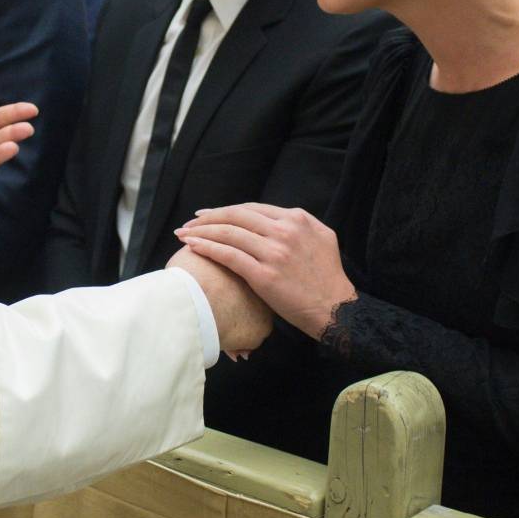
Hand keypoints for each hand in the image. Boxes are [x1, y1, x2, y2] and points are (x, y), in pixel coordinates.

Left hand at [176, 203, 354, 339]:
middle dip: (207, 218)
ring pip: (228, 233)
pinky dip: (207, 248)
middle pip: (235, 216)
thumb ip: (298, 224)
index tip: (206, 214)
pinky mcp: (264, 275)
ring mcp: (274, 252)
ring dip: (201, 231)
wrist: (335, 309)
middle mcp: (285, 231)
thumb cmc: (328, 278)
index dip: (225, 210)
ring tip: (183, 234)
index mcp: (297, 219)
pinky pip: (228, 255)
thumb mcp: (322, 237)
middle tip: (188, 223)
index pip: (251, 209)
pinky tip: (193, 246)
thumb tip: (274, 218)